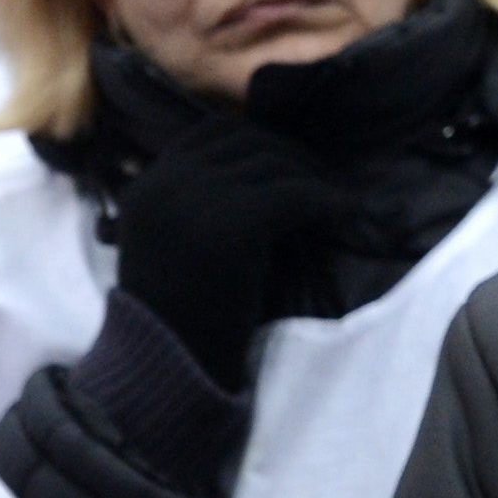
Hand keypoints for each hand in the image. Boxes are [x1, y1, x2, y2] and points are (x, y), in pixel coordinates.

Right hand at [106, 118, 340, 379]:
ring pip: (275, 164)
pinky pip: (297, 195)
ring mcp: (193, 200)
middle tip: (328, 180)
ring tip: (341, 201)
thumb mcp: (176, 239)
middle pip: (248, 140)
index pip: (214, 131)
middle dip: (294, 155)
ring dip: (315, 179)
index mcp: (146, 184)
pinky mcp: (230, 225)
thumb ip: (202, 196)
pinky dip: (331, 201)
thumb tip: (270, 160)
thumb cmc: (182, 312)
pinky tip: (351, 213)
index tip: (294, 162)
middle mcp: (164, 183)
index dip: (262, 138)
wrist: (170, 367)